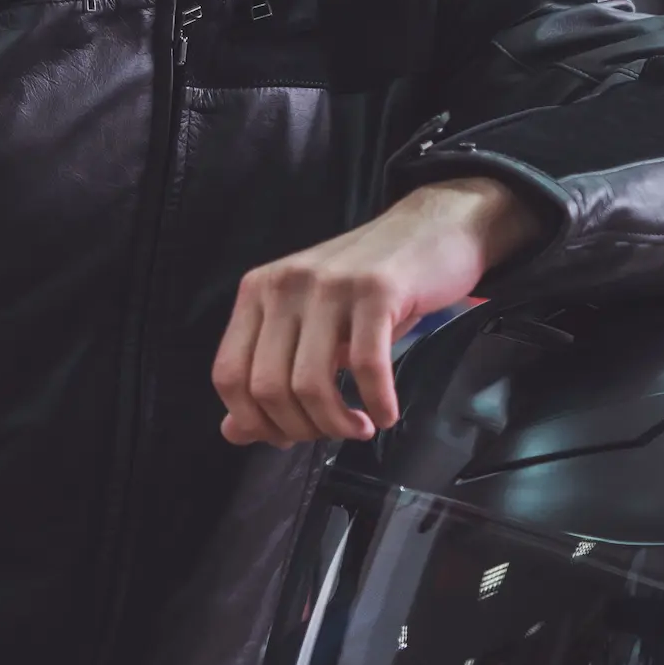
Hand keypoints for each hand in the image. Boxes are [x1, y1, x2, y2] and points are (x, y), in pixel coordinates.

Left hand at [214, 177, 540, 444]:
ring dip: (337, 423)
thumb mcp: (315, 326)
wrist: (435, 228)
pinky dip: (377, 402)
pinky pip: (366, 365)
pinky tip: (387, 413)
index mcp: (259, 290)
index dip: (255, 420)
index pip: (228, 374)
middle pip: (268, 387)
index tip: (290, 436)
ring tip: (360, 428)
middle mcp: (285, 284)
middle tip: (335, 433)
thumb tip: (235, 432)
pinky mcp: (377, 289)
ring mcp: (330, 284)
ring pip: (310, 383)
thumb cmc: (373, 285)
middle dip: (302, 428)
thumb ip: (272, 374)